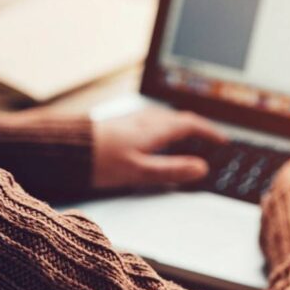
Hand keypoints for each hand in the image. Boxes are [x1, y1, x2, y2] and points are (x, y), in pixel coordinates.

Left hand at [92, 108, 226, 188]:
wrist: (66, 149)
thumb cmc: (101, 161)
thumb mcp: (141, 172)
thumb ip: (172, 170)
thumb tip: (200, 169)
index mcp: (155, 129)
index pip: (191, 124)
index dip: (210, 132)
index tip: (223, 140)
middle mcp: (146, 120)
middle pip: (180, 118)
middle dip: (198, 128)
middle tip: (210, 138)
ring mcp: (133, 119)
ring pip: (165, 118)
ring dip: (181, 126)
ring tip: (188, 138)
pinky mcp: (121, 124)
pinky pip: (151, 121)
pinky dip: (164, 127)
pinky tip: (156, 137)